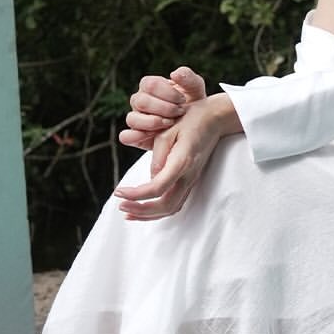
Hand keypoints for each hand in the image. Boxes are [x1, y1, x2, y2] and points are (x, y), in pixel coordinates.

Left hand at [114, 93, 239, 220]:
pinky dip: (159, 210)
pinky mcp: (191, 180)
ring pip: (172, 208)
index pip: (157, 188)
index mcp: (182, 162)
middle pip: (166, 205)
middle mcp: (189, 175)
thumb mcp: (168, 131)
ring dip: (149, 214)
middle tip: (121, 206)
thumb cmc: (190, 120)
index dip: (136, 194)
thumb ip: (157, 156)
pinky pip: (176, 202)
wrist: (215, 119)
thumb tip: (150, 177)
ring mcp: (192, 180)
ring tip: (128, 212)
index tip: (119, 192)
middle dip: (141, 210)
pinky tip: (145, 208)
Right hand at [119, 66, 206, 149]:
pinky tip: (153, 135)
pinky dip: (136, 136)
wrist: (196, 129)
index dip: (167, 92)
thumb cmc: (193, 105)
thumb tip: (174, 74)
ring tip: (170, 123)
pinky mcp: (136, 137)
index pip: (149, 84)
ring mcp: (136, 119)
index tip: (183, 100)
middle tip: (180, 112)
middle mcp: (139, 101)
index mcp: (150, 86)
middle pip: (140, 101)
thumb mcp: (195, 90)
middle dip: (164, 108)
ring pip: (132, 119)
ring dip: (153, 122)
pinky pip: (126, 137)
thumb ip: (188, 78)